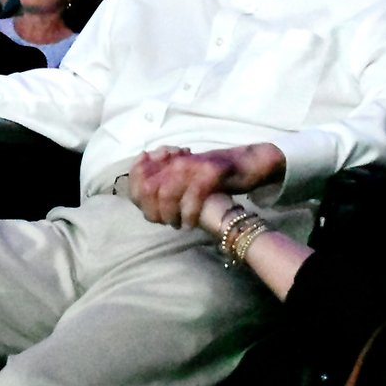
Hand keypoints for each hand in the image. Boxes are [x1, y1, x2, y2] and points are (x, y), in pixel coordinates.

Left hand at [128, 143, 285, 229]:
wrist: (248, 164)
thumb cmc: (215, 177)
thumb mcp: (186, 180)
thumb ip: (164, 187)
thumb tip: (145, 208)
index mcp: (168, 161)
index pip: (137, 178)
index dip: (137, 198)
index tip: (153, 214)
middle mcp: (176, 161)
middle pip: (146, 188)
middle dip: (152, 211)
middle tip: (165, 222)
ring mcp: (193, 165)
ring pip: (165, 193)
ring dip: (168, 214)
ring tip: (177, 224)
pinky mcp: (210, 172)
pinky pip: (192, 196)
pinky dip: (188, 215)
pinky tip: (190, 224)